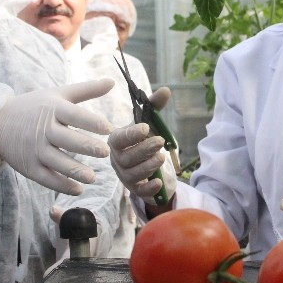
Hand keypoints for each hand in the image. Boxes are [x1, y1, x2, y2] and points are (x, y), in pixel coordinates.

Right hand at [0, 79, 114, 195]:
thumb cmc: (35, 107)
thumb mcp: (58, 94)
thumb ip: (86, 90)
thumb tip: (112, 81)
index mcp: (52, 109)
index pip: (75, 115)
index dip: (93, 122)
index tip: (109, 128)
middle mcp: (43, 129)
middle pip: (68, 140)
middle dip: (88, 147)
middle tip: (106, 153)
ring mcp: (35, 149)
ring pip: (58, 162)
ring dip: (76, 171)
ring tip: (93, 177)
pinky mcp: (29, 167)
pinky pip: (47, 178)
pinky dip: (62, 185)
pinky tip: (78, 190)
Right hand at [107, 88, 175, 204]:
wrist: (146, 162)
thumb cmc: (143, 139)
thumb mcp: (149, 122)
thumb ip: (155, 107)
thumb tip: (166, 90)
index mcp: (116, 141)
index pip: (118, 139)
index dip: (131, 134)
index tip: (146, 128)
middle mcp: (117, 159)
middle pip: (126, 158)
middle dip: (143, 149)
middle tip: (160, 141)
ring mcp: (125, 175)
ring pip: (133, 174)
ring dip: (148, 166)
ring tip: (161, 157)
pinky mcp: (135, 189)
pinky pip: (140, 192)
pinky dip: (149, 188)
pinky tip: (159, 182)